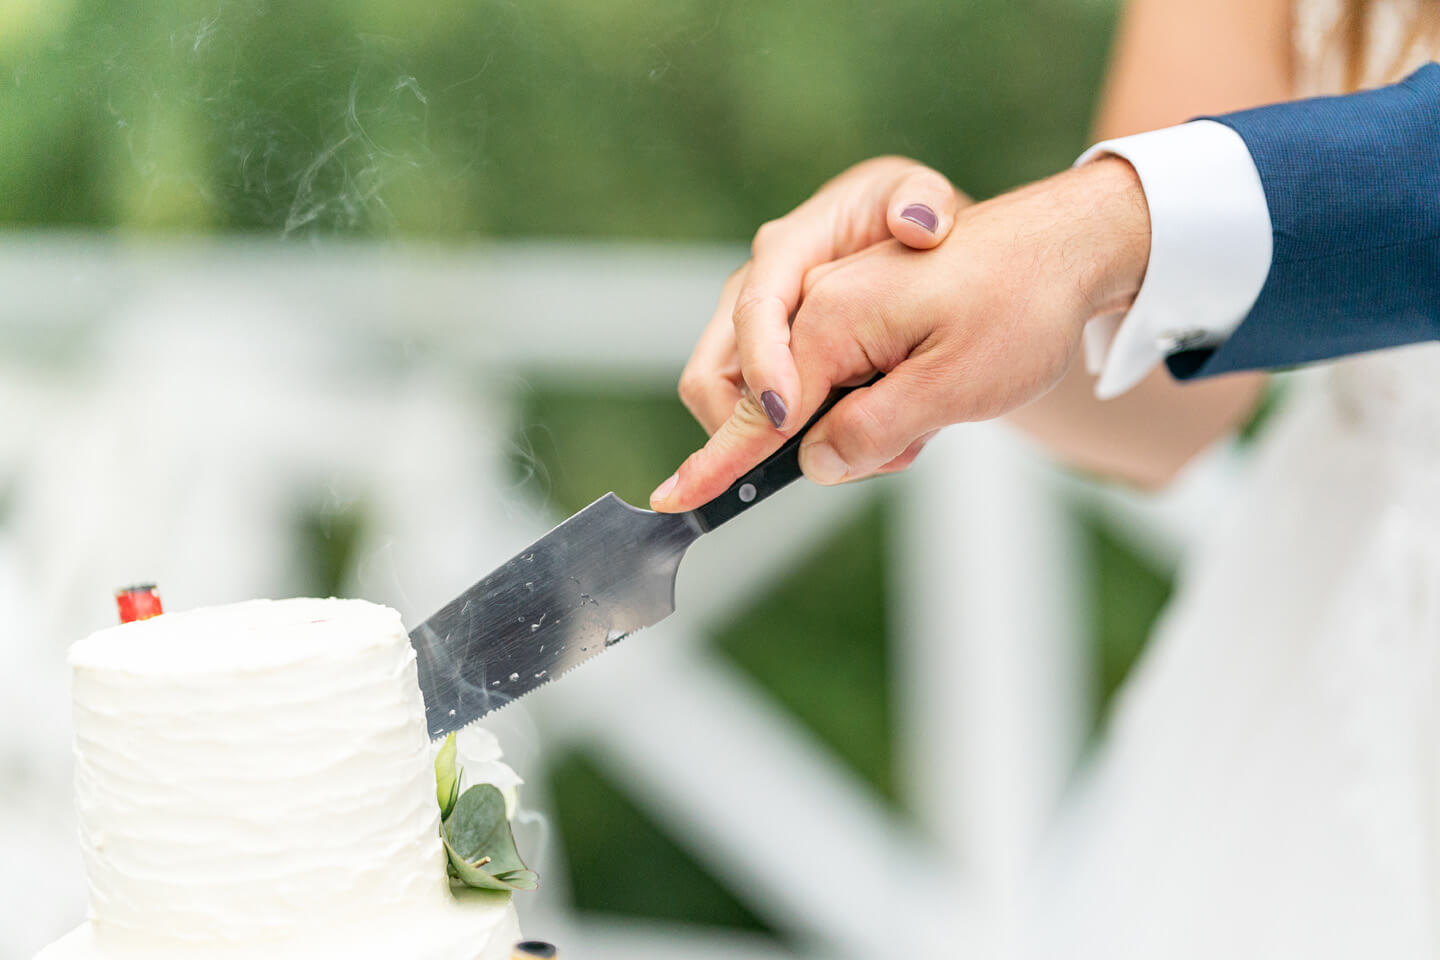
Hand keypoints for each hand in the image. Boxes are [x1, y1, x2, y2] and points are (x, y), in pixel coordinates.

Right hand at [651, 157, 1150, 510]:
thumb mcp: (957, 381)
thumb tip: (813, 462)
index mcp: (827, 303)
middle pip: (735, 384)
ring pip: (766, 385)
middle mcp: (805, 291)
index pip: (755, 391)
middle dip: (780, 440)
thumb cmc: (1019, 302)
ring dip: (814, 427)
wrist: (1061, 249)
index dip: (722, 452)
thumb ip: (874, 426)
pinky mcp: (833, 316)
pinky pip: (800, 375)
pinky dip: (833, 410)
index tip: (679, 496)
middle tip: (875, 456)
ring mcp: (813, 299)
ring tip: (906, 433)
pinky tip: (903, 411)